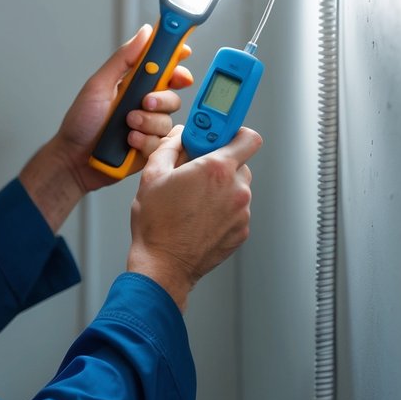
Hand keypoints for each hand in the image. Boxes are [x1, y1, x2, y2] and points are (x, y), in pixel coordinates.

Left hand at [56, 24, 194, 192]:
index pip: (163, 68)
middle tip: (146, 101)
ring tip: (127, 126)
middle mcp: (144, 105)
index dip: (176, 60)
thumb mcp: (99, 85)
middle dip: (163, 97)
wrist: (74, 160)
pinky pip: (162, 143)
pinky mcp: (151, 149)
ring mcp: (148, 127)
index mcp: (133, 85)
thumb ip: (124, 59)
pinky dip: (145, 141)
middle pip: (173, 95)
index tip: (183, 54)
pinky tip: (128, 142)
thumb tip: (146, 32)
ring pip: (167, 120)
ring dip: (147, 121)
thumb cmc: (81, 122)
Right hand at [127, 125, 261, 310]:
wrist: (163, 266)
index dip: (235, 133)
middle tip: (197, 172)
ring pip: (237, 188)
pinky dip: (222, 210)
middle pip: (241, 163)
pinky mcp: (241, 231)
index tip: (220, 135)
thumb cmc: (156, 226)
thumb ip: (169, 147)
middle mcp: (235, 189)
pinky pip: (236, 211)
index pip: (248, 137)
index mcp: (216, 169)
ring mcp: (241, 212)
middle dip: (221, 164)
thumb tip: (179, 136)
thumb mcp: (152, 176)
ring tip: (194, 200)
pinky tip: (199, 217)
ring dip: (221, 189)